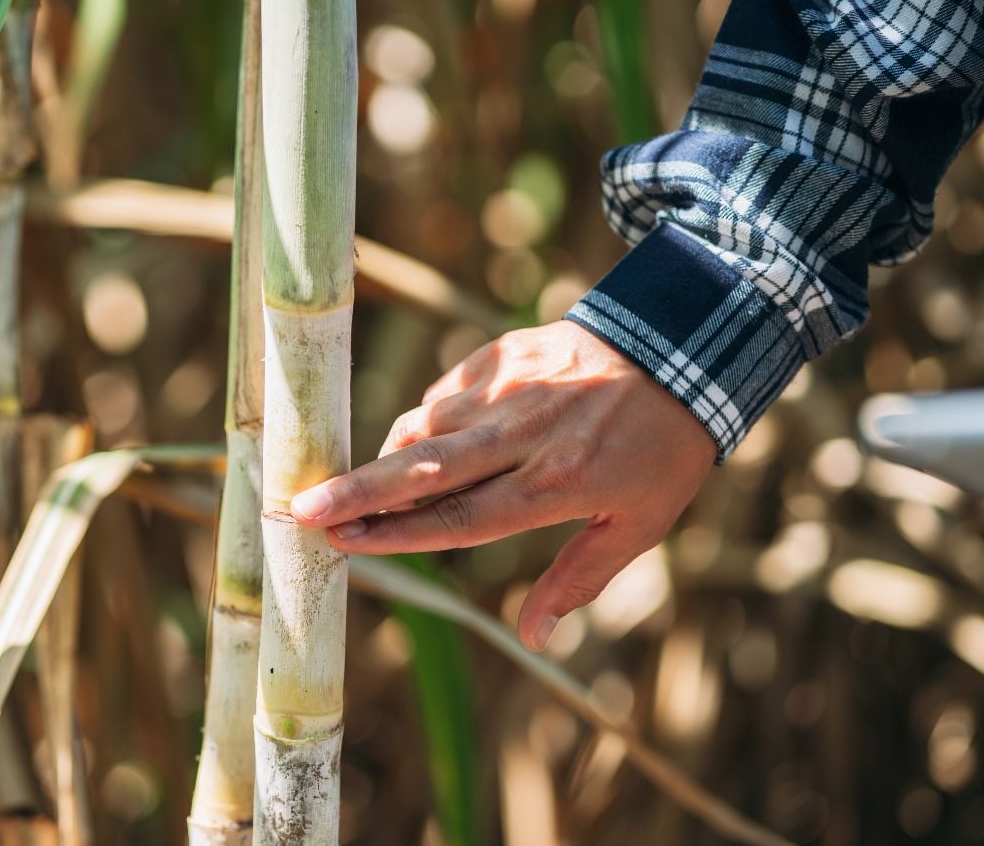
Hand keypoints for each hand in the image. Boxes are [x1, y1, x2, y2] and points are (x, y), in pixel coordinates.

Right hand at [289, 320, 716, 650]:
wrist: (682, 345)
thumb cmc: (662, 449)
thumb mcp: (639, 525)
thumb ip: (578, 579)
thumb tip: (533, 639)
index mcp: (557, 483)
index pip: (461, 518)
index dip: (399, 535)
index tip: (346, 544)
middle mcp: (524, 434)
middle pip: (425, 470)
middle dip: (360, 492)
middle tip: (302, 508)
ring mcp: (509, 387)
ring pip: (426, 427)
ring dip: (388, 458)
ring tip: (356, 485)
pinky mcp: (501, 354)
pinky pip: (444, 395)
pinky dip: (424, 422)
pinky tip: (419, 442)